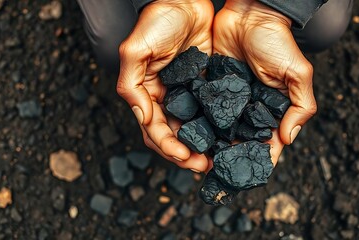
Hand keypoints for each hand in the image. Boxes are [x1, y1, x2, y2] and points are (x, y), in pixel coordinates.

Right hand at [117, 0, 213, 171]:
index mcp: (147, 94)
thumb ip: (132, 85)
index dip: (168, 146)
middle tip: (204, 166)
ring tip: (216, 158)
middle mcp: (166, 98)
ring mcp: (186, 93)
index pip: (154, 129)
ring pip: (192, 128)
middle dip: (185, 154)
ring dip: (202, 146)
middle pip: (173, 135)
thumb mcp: (136, 51)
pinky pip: (209, 112)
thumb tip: (142, 117)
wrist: (184, 0)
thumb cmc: (157, 21)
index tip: (186, 157)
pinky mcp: (204, 86)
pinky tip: (226, 136)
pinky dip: (215, 127)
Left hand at [213, 0, 316, 164]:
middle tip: (216, 176)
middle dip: (229, 160)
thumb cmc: (277, 41)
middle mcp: (248, 109)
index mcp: (271, 110)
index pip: (266, 143)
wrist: (249, 14)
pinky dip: (197, 126)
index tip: (246, 179)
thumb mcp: (298, 73)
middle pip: (240, 142)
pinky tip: (188, 138)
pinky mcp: (211, 88)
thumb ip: (300, 106)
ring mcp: (228, 100)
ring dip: (211, 148)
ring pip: (219, 131)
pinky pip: (203, 111)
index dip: (259, 161)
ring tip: (199, 162)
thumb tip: (287, 139)